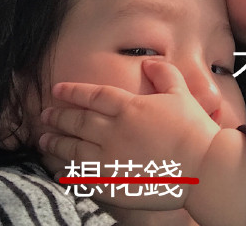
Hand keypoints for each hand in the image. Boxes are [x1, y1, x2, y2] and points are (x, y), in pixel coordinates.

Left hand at [39, 60, 219, 209]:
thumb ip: (164, 74)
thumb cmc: (192, 128)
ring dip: (56, 143)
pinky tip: (59, 169)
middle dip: (59, 117)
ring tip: (43, 141)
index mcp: (129, 108)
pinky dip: (67, 171)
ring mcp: (111, 158)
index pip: (94, 95)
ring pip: (74, 148)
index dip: (73, 91)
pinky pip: (82, 176)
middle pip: (78, 121)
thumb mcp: (181, 92)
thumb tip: (150, 62)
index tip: (58, 90)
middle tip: (44, 116)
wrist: (202, 166)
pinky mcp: (113, 183)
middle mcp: (114, 131)